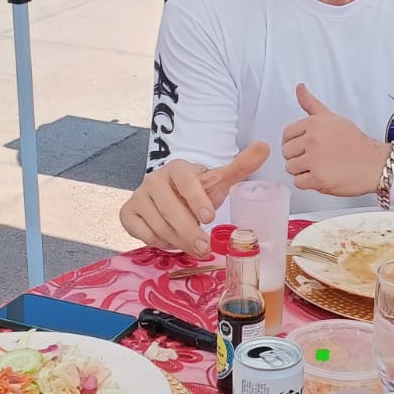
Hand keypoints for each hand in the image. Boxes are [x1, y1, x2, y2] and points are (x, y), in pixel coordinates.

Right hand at [120, 142, 270, 257]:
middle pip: (170, 210)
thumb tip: (266, 146)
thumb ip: (241, 166)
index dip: (197, 199)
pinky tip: (170, 239)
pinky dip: (160, 243)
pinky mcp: (127, 213)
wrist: (169, 197)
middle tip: (204, 248)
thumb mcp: (218, 181)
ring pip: (159, 227)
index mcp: (177, 168)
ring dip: (178, 241)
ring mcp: (138, 196)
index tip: (209, 218)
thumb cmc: (196, 192)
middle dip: (189, 232)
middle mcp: (153, 179)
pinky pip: (144, 235)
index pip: (185, 182)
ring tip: (191, 243)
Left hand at [280, 85, 387, 197]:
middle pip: (287, 152)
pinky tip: (323, 176)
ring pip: (291, 168)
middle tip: (316, 157)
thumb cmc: (356, 143)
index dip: (295, 142)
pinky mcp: (318, 179)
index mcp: (314, 123)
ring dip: (303, 171)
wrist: (375, 164)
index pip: (287, 134)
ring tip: (321, 167)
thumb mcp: (334, 118)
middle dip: (298, 156)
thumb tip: (299, 87)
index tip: (306, 146)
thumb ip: (312, 104)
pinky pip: (298, 183)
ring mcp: (315, 160)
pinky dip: (308, 183)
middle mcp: (313, 139)